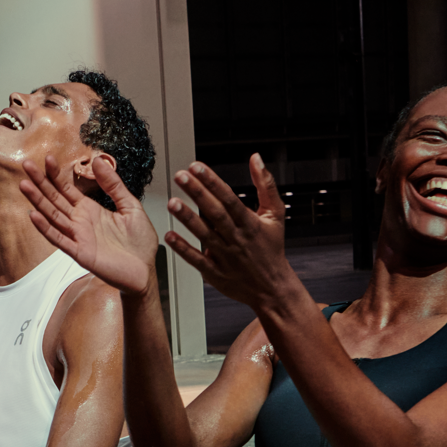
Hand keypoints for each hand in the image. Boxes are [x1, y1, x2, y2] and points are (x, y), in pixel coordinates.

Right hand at [20, 155, 158, 294]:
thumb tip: (98, 161)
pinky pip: (60, 240)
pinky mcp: (80, 253)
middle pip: (55, 200)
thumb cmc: (139, 243)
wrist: (146, 270)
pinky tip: (34, 215)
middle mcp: (80, 222)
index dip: (56, 175)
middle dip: (41, 183)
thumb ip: (113, 185)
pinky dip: (46, 228)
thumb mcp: (130, 206)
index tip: (47, 158)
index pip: (67, 189)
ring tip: (24, 185)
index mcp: (90, 210)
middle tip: (27, 165)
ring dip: (38, 202)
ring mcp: (79, 237)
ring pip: (53, 216)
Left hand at [164, 153, 290, 309]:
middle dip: (197, 193)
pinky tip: (170, 237)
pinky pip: (198, 260)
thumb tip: (256, 158)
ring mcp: (226, 257)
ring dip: (187, 219)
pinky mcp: (217, 274)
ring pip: (205, 235)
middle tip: (180, 176)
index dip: (212, 181)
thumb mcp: (276, 214)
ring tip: (172, 203)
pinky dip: (184, 249)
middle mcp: (237, 239)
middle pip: (215, 213)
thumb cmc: (272, 249)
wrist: (273, 288)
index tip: (197, 167)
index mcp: (250, 223)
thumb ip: (266, 185)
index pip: (229, 198)